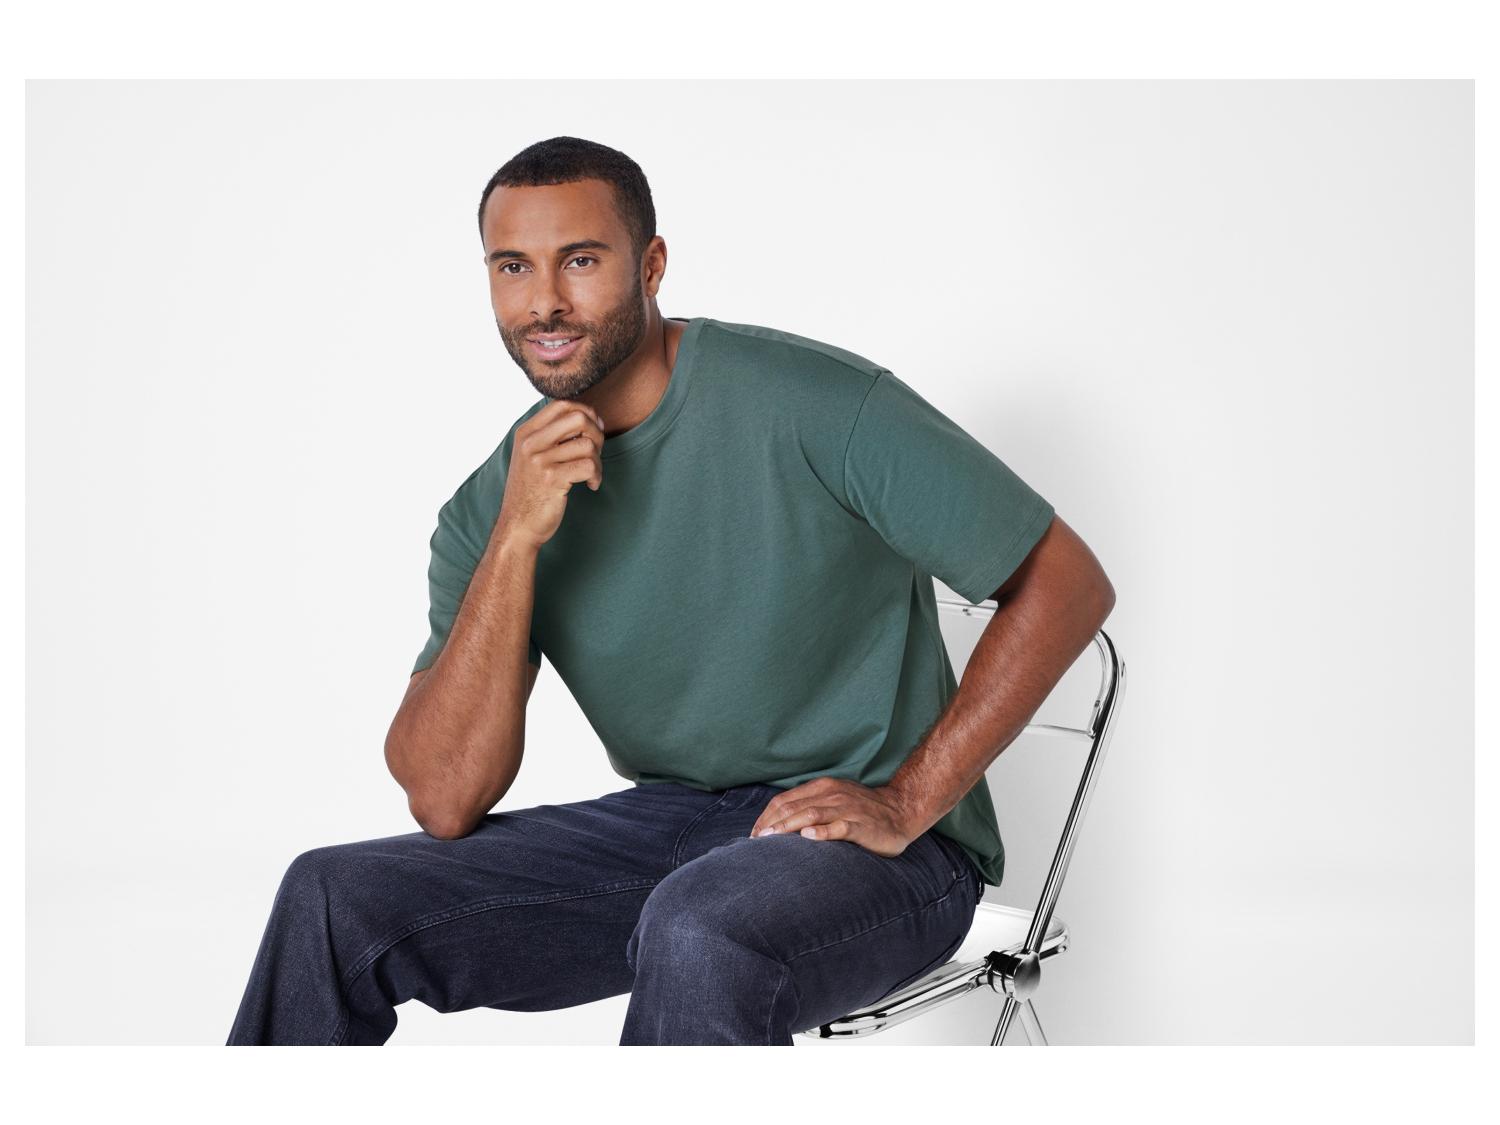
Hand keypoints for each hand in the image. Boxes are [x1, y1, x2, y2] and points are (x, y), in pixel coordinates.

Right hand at [496, 398, 605, 552]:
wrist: (518, 526)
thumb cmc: (531, 491)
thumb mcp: (532, 456)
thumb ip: (550, 435)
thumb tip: (586, 415)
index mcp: (526, 432)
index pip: (562, 404)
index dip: (586, 413)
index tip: (593, 431)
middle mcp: (530, 443)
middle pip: (578, 417)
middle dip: (597, 433)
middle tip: (595, 452)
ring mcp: (540, 460)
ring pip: (587, 444)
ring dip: (598, 460)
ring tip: (592, 474)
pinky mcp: (552, 479)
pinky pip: (588, 466)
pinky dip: (597, 476)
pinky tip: (591, 485)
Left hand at [747, 776, 917, 858]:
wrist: (901, 811)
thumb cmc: (862, 810)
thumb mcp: (834, 800)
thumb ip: (810, 806)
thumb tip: (777, 823)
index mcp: (822, 788)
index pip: (784, 801)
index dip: (765, 817)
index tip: (753, 836)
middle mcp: (832, 795)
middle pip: (793, 808)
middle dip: (771, 825)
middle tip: (755, 842)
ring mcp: (847, 809)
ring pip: (811, 815)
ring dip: (788, 827)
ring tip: (771, 840)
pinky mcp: (861, 825)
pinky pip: (840, 827)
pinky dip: (823, 832)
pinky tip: (809, 837)